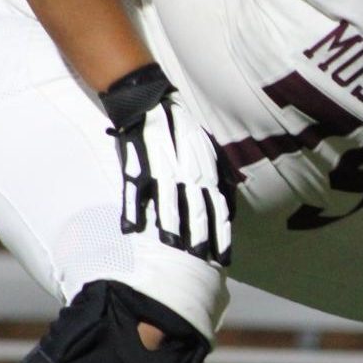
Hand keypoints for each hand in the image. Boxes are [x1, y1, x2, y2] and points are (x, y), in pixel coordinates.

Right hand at [100, 62, 231, 264]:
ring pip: (168, 202)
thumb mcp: (209, 150)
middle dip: (200, 237)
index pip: (218, 209)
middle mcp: (187, 173)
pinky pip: (135, 190)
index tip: (224, 258)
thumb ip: (221, 178)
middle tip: (201, 259)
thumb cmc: (181, 131)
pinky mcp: (138, 165)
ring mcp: (162, 169)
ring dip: (170, 226)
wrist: (150, 103)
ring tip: (172, 245)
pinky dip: (132, 209)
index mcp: (205, 172)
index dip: (221, 234)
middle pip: (196, 209)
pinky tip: (131, 227)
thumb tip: (231, 208)